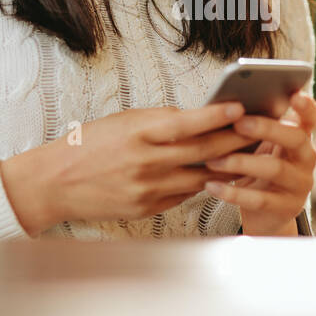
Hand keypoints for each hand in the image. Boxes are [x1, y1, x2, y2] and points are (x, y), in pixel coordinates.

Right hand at [0, 102, 258, 235]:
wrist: (56, 183)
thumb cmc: (89, 145)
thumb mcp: (124, 122)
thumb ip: (160, 123)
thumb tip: (198, 119)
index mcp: (140, 133)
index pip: (188, 123)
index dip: (218, 116)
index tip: (241, 107)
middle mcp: (148, 162)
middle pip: (204, 152)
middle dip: (236, 141)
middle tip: (259, 130)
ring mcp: (149, 188)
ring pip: (201, 177)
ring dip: (228, 167)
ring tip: (250, 154)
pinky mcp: (148, 208)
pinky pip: (184, 195)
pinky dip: (203, 184)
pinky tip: (220, 176)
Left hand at [202, 92, 315, 235]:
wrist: (264, 214)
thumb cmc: (256, 168)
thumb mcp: (258, 146)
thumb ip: (253, 127)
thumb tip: (224, 106)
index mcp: (301, 136)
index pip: (312, 117)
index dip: (307, 106)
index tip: (295, 94)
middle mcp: (307, 158)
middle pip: (295, 138)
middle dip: (267, 128)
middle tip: (238, 123)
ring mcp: (301, 184)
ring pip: (275, 169)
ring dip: (241, 162)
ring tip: (213, 160)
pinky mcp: (288, 208)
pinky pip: (260, 199)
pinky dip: (233, 193)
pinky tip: (211, 186)